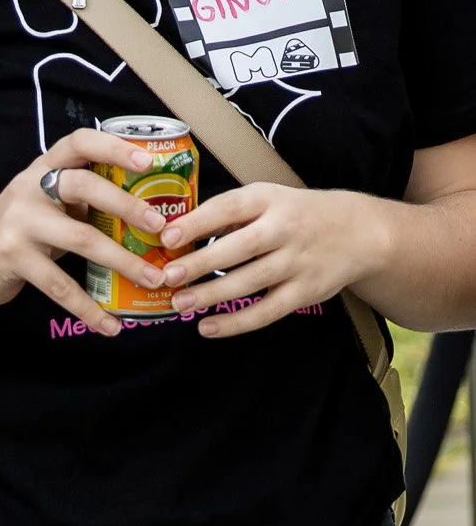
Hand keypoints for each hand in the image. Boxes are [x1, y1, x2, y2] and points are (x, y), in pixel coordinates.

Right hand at [0, 128, 167, 339]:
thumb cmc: (24, 228)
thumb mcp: (48, 203)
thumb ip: (82, 200)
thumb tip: (147, 212)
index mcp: (43, 168)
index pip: (78, 143)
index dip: (113, 147)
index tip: (148, 161)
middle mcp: (30, 188)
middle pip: (82, 185)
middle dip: (126, 204)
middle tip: (160, 225)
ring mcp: (19, 222)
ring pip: (79, 237)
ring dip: (121, 260)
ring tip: (153, 278)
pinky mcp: (14, 258)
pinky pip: (59, 285)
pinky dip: (89, 308)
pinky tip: (112, 325)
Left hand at [162, 183, 389, 337]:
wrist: (357, 232)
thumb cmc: (296, 212)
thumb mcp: (266, 198)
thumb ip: (229, 213)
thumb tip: (181, 231)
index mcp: (268, 200)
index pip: (228, 208)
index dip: (197, 222)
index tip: (167, 235)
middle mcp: (283, 230)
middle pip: (238, 248)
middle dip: (200, 264)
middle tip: (168, 276)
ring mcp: (296, 263)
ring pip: (250, 282)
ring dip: (212, 295)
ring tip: (180, 303)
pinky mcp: (305, 292)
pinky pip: (267, 311)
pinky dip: (237, 322)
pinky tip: (208, 327)